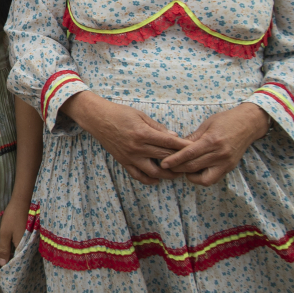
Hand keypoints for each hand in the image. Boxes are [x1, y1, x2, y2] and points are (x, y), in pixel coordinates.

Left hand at [0, 198, 29, 266]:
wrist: (22, 202)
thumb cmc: (12, 217)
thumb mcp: (5, 233)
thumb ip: (4, 249)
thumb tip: (3, 264)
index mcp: (23, 246)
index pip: (17, 261)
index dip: (10, 265)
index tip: (3, 269)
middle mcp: (30, 245)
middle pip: (21, 256)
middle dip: (12, 260)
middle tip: (3, 263)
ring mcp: (31, 240)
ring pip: (23, 250)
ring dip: (16, 253)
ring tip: (7, 257)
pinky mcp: (31, 235)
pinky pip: (25, 244)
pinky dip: (19, 246)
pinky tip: (13, 246)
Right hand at [62, 92, 187, 184]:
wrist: (98, 118)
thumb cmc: (120, 113)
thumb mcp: (141, 115)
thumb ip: (158, 128)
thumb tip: (174, 137)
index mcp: (144, 134)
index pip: (170, 143)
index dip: (184, 147)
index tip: (196, 149)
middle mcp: (138, 148)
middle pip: (165, 157)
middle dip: (180, 160)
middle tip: (192, 162)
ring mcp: (130, 156)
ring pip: (154, 171)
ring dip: (168, 174)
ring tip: (177, 173)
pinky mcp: (124, 161)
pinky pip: (138, 175)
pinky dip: (149, 179)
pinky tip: (157, 178)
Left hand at [160, 103, 268, 186]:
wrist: (249, 123)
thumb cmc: (226, 120)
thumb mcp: (206, 125)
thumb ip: (192, 138)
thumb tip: (176, 147)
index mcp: (212, 141)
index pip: (189, 154)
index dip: (174, 160)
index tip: (164, 163)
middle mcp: (219, 154)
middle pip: (193, 167)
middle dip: (178, 168)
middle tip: (167, 166)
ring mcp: (226, 163)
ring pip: (203, 178)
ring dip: (190, 175)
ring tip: (183, 168)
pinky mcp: (229, 167)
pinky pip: (213, 179)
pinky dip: (201, 178)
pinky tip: (195, 171)